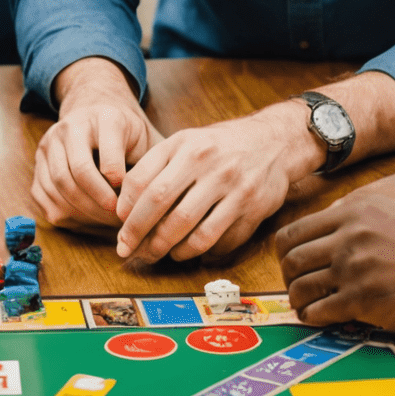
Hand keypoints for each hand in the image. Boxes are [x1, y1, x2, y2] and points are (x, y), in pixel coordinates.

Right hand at [32, 61, 157, 230]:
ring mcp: (50, 143)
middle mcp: (71, 126)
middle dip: (99, 201)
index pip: (108, 147)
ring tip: (106, 221)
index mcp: (105, 116)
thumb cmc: (126, 133)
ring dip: (83, 210)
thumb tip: (168, 201)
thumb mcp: (146, 138)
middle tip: (119, 220)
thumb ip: (156, 162)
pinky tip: (86, 218)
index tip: (128, 200)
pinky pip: (43, 195)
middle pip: (78, 171)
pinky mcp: (37, 162)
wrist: (95, 110)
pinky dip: (65, 212)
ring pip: (59, 184)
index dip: (117, 177)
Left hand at [114, 100, 317, 261]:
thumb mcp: (186, 142)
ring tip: (158, 253)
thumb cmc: (219, 146)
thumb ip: (155, 167)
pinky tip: (188, 250)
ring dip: (169, 249)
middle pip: (162, 206)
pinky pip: (219, 242)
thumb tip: (124, 207)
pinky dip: (199, 252)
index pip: (143, 180)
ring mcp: (233, 188)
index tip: (119, 225)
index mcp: (186, 145)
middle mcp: (209, 164)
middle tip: (128, 250)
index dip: (126, 209)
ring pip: (191, 231)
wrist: (274, 142)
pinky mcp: (253, 210)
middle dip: (139, 234)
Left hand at [276, 193, 394, 334]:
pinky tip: (322, 320)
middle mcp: (350, 234)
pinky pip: (319, 311)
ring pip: (300, 286)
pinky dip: (314, 318)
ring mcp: (356, 266)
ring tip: (309, 308)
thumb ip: (363, 222)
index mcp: (356, 210)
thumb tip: (330, 239)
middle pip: (291, 259)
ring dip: (299, 301)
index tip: (293, 268)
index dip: (286, 255)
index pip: (295, 231)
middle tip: (298, 291)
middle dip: (289, 279)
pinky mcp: (365, 298)